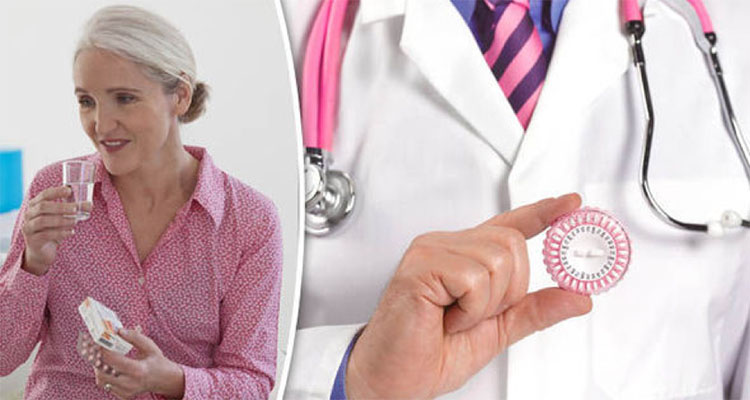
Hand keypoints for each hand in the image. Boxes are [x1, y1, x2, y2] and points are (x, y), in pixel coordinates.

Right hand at [21, 186, 81, 275]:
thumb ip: (72, 210)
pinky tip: (71, 233)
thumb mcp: (61, 218)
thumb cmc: (52, 229)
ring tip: (75, 221)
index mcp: (35, 205)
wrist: (41, 250)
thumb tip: (89, 205)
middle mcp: (29, 214)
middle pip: (43, 207)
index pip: (44, 195)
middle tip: (76, 209)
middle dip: (61, 207)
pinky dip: (60, 233)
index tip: (69, 190)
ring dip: (61, 220)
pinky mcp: (32, 240)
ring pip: (43, 220)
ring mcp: (28, 227)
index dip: (56, 192)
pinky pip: (45, 235)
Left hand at [93, 328, 184, 398]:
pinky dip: (105, 376)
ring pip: (102, 381)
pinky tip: (111, 368)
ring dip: (100, 369)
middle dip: (97, 360)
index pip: (112, 359)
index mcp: (137, 370)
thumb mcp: (149, 347)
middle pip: (102, 373)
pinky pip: (107, 386)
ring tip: (103, 358)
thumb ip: (135, 337)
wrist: (164, 379)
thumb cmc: (156, 360)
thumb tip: (118, 330)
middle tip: (96, 350)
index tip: (99, 341)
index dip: (103, 349)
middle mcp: (130, 383)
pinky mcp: (123, 395)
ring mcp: (126, 391)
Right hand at [346, 194, 592, 398]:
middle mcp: (447, 246)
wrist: (392, 378)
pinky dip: (470, 309)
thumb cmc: (431, 353)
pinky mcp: (421, 266)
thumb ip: (534, 310)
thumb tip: (578, 297)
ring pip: (497, 260)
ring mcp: (431, 251)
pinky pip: (473, 278)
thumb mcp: (497, 332)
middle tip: (475, 316)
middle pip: (512, 243)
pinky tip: (446, 318)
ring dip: (486, 304)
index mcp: (464, 257)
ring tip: (455, 318)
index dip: (543, 213)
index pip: (509, 225)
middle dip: (508, 291)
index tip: (570, 204)